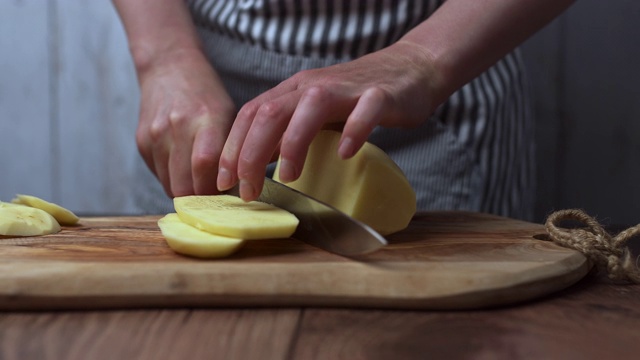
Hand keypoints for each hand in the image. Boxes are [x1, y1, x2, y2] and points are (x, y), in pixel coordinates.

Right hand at [136, 48, 235, 196]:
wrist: (169, 67)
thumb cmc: (207, 96)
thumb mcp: (228, 115)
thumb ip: (229, 151)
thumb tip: (232, 192)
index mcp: (206, 118)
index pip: (205, 166)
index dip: (215, 191)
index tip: (227, 199)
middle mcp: (177, 126)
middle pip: (185, 184)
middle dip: (201, 199)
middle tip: (215, 199)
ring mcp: (155, 134)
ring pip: (171, 185)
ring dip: (187, 193)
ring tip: (201, 184)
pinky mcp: (141, 142)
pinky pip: (159, 176)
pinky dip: (174, 180)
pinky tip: (184, 168)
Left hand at [216, 41, 440, 200]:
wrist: (410, 69)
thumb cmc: (357, 99)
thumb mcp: (313, 114)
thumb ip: (286, 133)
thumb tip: (255, 165)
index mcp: (294, 91)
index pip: (251, 114)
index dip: (232, 147)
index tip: (223, 181)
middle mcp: (314, 87)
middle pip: (271, 112)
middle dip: (252, 152)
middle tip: (248, 190)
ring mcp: (347, 89)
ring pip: (311, 107)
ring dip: (294, 142)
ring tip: (288, 176)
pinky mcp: (381, 95)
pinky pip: (365, 110)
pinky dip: (353, 130)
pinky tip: (345, 154)